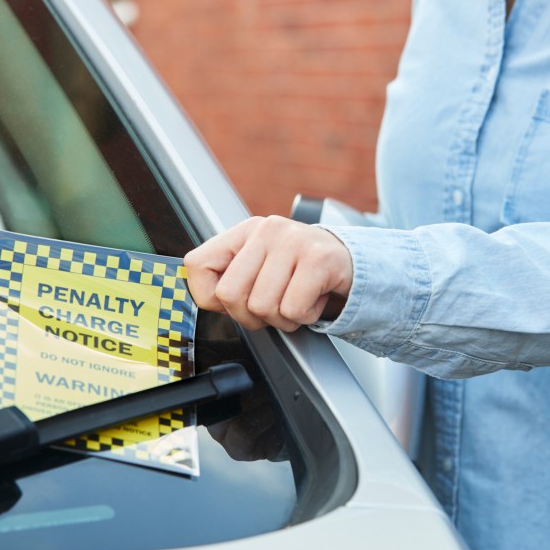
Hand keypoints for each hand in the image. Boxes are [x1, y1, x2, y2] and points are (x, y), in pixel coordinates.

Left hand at [184, 216, 352, 331]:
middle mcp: (266, 230)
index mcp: (244, 232)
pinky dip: (305, 317)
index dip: (210, 297)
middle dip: (250, 316)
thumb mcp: (261, 268)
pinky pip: (293, 310)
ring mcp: (293, 241)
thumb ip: (230, 279)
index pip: (196, 265)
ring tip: (296, 300)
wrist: (353, 265)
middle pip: (229, 294)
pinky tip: (314, 299)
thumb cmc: (301, 273)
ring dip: (282, 319)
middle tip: (272, 308)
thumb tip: (202, 298)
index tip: (232, 302)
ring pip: (262, 307)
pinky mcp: (318, 259)